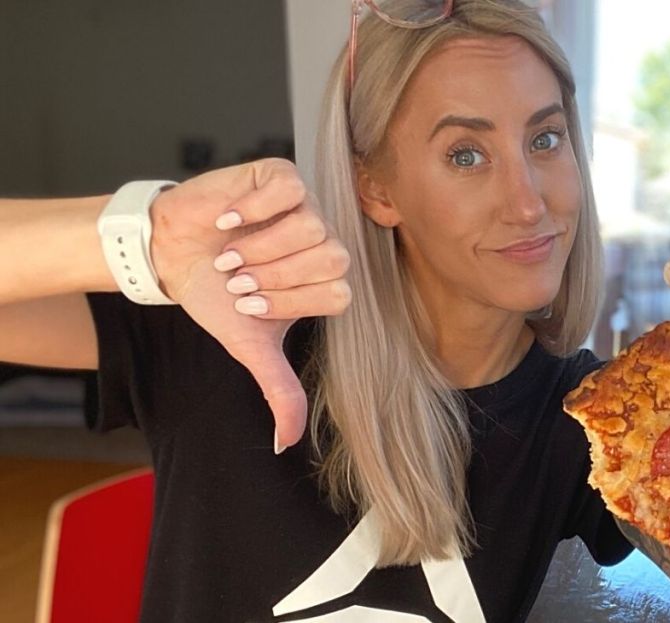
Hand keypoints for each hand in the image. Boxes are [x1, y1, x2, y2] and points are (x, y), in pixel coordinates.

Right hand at [149, 158, 351, 452]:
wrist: (171, 255)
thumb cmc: (215, 297)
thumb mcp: (248, 346)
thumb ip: (278, 389)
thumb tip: (286, 442)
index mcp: (325, 282)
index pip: (338, 294)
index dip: (290, 300)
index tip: (249, 303)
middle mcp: (323, 243)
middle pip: (331, 259)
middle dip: (275, 276)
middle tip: (238, 279)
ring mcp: (305, 208)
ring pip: (312, 226)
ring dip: (260, 247)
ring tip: (230, 253)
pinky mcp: (280, 177)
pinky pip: (289, 188)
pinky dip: (252, 209)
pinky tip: (228, 221)